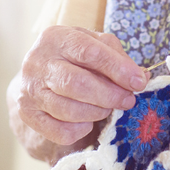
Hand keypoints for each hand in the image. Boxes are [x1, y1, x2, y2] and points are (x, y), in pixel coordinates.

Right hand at [11, 26, 148, 153]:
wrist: (37, 75)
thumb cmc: (73, 57)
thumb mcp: (94, 44)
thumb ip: (117, 57)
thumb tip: (141, 77)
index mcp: (55, 38)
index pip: (89, 52)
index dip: (117, 69)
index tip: (138, 82)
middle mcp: (37, 62)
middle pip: (77, 84)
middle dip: (109, 95)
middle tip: (127, 100)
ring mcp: (29, 89)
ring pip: (69, 110)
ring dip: (97, 112)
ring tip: (107, 107)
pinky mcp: (28, 114)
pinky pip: (61, 131)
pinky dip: (81, 129)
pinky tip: (87, 119)